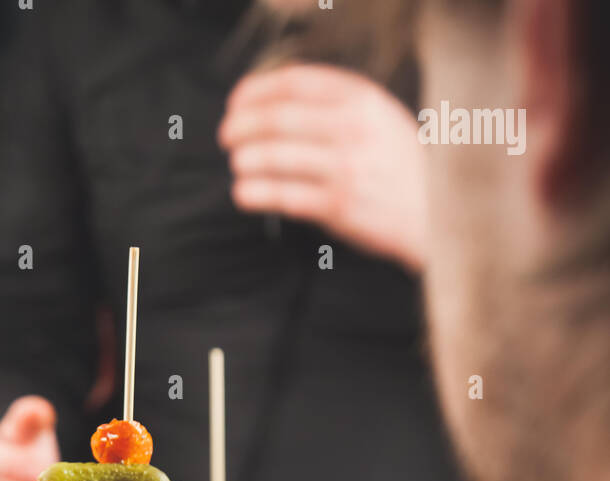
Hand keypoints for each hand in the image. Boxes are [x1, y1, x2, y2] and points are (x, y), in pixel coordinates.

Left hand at [219, 65, 426, 272]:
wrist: (439, 213)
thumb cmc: (402, 166)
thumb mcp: (380, 117)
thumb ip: (337, 104)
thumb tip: (277, 97)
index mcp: (362, 98)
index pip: (294, 83)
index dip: (256, 90)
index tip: (236, 102)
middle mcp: (352, 128)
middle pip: (278, 118)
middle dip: (242, 126)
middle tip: (226, 136)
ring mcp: (346, 168)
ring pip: (277, 157)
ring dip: (246, 160)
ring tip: (237, 165)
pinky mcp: (339, 206)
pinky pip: (285, 196)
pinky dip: (256, 193)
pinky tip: (244, 193)